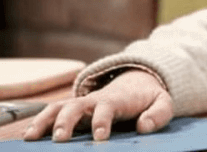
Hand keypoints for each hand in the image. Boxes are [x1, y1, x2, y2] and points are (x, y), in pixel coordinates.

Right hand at [23, 69, 172, 141]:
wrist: (138, 81)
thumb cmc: (149, 97)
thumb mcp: (163, 102)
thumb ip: (158, 114)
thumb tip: (144, 126)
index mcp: (116, 99)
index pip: (106, 108)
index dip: (102, 121)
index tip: (100, 137)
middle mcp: (94, 100)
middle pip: (75, 106)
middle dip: (66, 121)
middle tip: (60, 138)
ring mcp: (82, 104)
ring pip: (59, 107)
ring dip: (45, 120)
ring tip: (32, 137)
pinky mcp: (74, 110)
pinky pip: (53, 112)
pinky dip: (40, 121)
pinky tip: (31, 135)